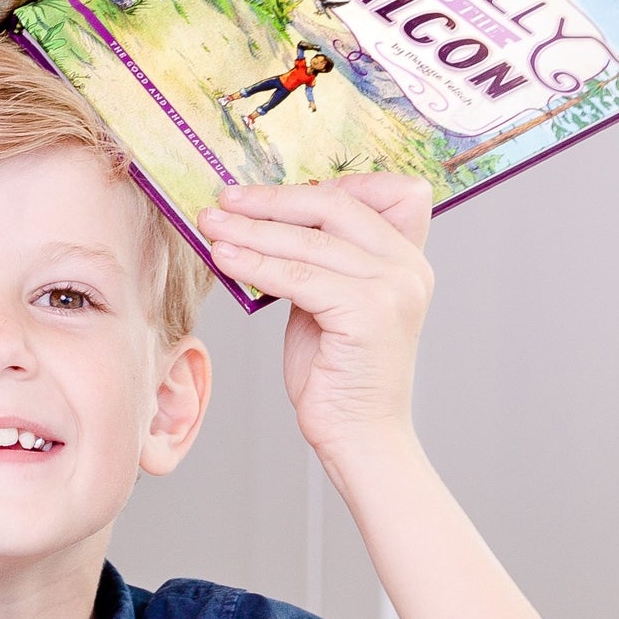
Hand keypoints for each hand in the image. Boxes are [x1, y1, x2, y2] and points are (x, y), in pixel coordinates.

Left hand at [198, 175, 432, 460]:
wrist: (359, 433)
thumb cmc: (338, 370)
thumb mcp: (332, 300)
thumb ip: (321, 260)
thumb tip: (267, 218)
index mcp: (408, 257)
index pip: (377, 192)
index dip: (321, 184)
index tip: (266, 191)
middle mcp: (409, 267)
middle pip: (335, 206)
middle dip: (272, 200)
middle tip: (224, 199)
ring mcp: (393, 288)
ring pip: (308, 242)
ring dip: (251, 230)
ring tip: (209, 225)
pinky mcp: (368, 313)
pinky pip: (296, 277)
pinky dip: (254, 264)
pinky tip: (223, 258)